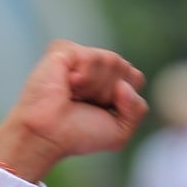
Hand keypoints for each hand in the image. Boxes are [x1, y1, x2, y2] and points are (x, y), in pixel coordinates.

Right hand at [0, 40, 147, 182]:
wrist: (48, 136)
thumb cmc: (78, 134)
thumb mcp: (121, 130)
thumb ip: (138, 108)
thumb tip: (123, 85)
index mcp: (108, 80)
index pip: (135, 78)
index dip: (124, 99)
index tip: (101, 111)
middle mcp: (94, 65)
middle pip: (126, 68)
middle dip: (110, 93)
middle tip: (84, 103)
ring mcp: (78, 56)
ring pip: (113, 61)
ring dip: (97, 87)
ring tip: (74, 95)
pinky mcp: (63, 50)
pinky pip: (92, 57)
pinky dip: (85, 77)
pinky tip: (68, 85)